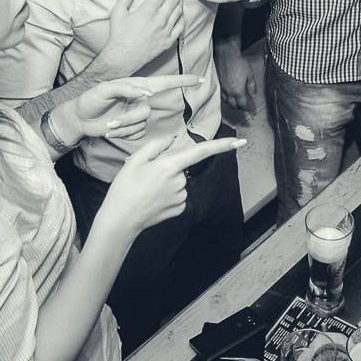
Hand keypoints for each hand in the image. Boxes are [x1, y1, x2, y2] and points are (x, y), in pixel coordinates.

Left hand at [58, 73, 201, 141]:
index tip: (199, 79)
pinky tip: (110, 131)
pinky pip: (136, 135)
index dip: (182, 81)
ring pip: (140, 125)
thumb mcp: (103, 90)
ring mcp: (137, 115)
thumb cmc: (90, 100)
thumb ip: (125, 88)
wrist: (80, 119)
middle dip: (128, 120)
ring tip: (107, 125)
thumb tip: (144, 92)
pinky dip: (122, 135)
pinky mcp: (133, 128)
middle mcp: (139, 99)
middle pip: (146, 112)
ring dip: (122, 128)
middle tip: (110, 123)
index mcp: (136, 86)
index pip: (164, 82)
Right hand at [97, 0, 184, 75]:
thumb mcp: (118, 12)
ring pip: (179, 11)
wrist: (122, 58)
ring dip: (181, 0)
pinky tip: (181, 12)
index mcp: (148, 11)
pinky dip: (182, 17)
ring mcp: (166, 31)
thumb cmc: (119, 35)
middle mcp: (160, 20)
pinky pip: (180, 27)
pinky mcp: (168, 41)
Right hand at [101, 132, 246, 234]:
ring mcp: (181, 198)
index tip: (240, 141)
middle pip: (181, 167)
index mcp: (170, 165)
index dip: (222, 145)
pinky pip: (177, 196)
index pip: (201, 152)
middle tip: (145, 176)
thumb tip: (172, 139)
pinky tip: (152, 200)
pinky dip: (167, 195)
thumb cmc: (124, 188)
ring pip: (179, 182)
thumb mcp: (135, 160)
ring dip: (167, 183)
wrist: (120, 220)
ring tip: (146, 189)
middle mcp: (180, 181)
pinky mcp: (180, 209)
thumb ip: (156, 145)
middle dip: (168, 168)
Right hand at [217, 52, 258, 112]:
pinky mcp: (218, 83)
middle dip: (239, 107)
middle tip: (243, 107)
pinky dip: (225, 97)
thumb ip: (251, 86)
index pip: (242, 104)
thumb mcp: (250, 74)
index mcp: (238, 91)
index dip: (247, 108)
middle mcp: (229, 92)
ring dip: (231, 103)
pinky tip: (227, 95)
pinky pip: (221, 94)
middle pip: (233, 105)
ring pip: (226, 101)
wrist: (226, 54)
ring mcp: (222, 88)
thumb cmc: (238, 62)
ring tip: (235, 102)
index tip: (250, 108)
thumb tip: (253, 95)